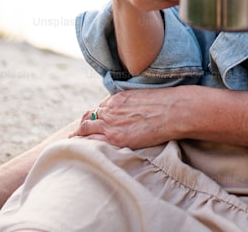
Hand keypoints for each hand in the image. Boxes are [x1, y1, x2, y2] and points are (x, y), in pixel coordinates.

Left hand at [73, 88, 189, 149]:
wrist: (176, 110)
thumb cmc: (166, 104)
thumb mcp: (143, 97)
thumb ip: (131, 104)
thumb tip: (131, 112)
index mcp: (117, 98)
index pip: (100, 108)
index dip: (95, 117)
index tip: (93, 123)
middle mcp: (111, 109)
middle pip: (88, 118)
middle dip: (82, 126)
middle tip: (75, 135)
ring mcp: (112, 124)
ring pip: (85, 129)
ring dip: (78, 135)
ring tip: (72, 143)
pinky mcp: (117, 138)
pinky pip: (92, 141)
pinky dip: (83, 144)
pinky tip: (78, 150)